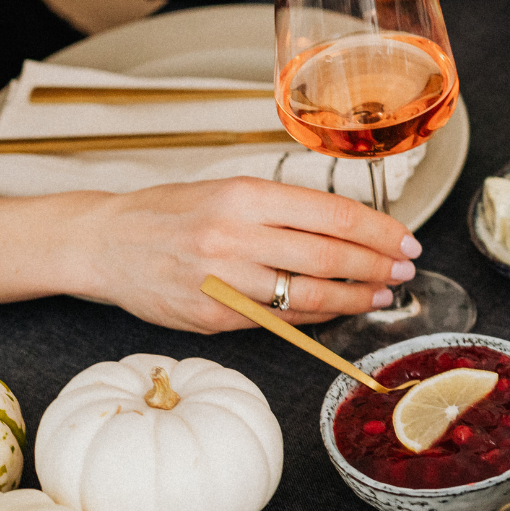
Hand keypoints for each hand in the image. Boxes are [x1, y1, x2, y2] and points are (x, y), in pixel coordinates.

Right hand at [72, 178, 420, 332]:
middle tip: (405, 269)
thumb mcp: (228, 190)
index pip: (333, 215)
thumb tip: (349, 229)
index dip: (380, 232)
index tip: (406, 240)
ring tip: (381, 293)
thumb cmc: (170, 212)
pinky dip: (315, 317)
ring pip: (310, 295)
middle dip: (378, 266)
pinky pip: (279, 320)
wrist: (103, 242)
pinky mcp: (214, 316)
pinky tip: (336, 310)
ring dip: (355, 297)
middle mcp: (235, 237)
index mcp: (245, 196)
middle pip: (330, 256)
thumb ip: (284, 209)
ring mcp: (224, 281)